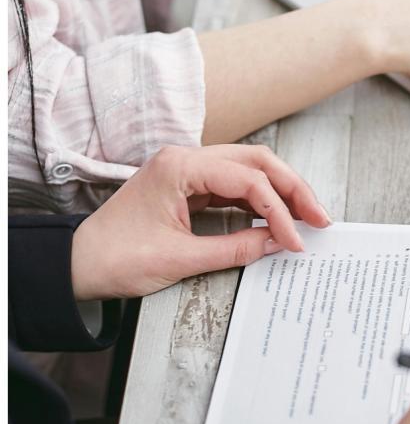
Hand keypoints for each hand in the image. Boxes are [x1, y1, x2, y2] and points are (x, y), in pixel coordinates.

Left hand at [70, 145, 330, 300]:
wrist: (77, 265)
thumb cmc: (115, 258)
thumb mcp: (179, 259)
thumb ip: (235, 248)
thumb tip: (278, 243)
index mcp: (180, 166)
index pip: (249, 181)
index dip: (280, 210)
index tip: (296, 240)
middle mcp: (187, 158)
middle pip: (257, 161)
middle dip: (292, 188)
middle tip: (319, 217)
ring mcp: (189, 170)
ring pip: (250, 169)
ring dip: (281, 192)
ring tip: (307, 216)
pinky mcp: (191, 186)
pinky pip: (236, 186)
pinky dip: (261, 201)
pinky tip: (278, 217)